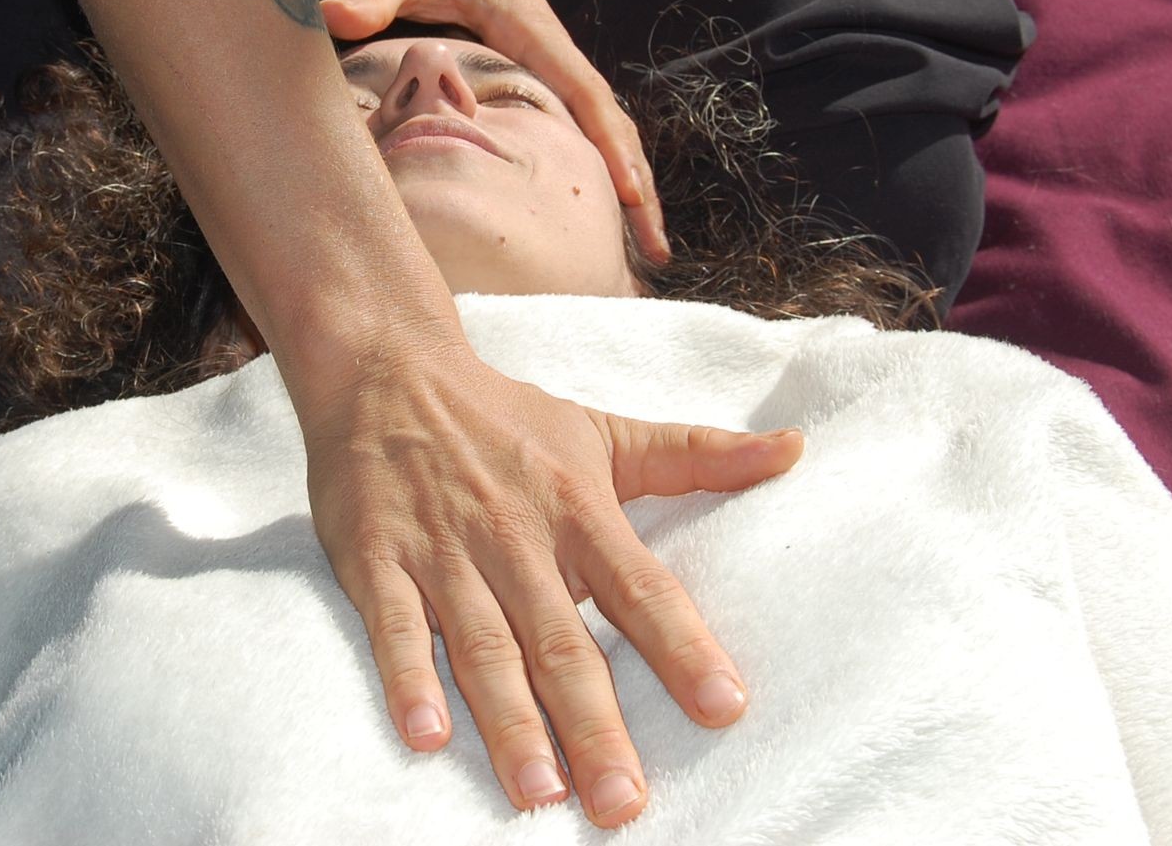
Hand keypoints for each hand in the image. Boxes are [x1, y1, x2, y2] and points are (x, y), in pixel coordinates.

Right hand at [298, 344, 802, 828]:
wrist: (386, 369)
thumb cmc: (506, 418)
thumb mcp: (604, 431)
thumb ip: (696, 454)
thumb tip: (795, 450)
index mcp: (577, 509)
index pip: (641, 587)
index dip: (682, 647)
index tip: (724, 708)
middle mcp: (515, 537)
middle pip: (561, 641)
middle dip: (594, 725)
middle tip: (623, 803)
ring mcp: (443, 552)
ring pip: (482, 647)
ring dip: (509, 722)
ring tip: (540, 792)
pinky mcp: (376, 561)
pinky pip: (393, 628)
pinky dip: (408, 679)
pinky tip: (427, 736)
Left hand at [320, 0, 668, 260]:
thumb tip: (330, 15)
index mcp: (534, 33)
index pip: (585, 96)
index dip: (610, 147)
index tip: (635, 197)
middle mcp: (555, 52)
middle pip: (611, 126)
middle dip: (639, 185)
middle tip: (658, 253)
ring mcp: (553, 65)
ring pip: (604, 130)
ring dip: (629, 183)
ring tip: (648, 250)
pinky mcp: (542, 74)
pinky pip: (582, 127)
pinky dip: (602, 166)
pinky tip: (606, 209)